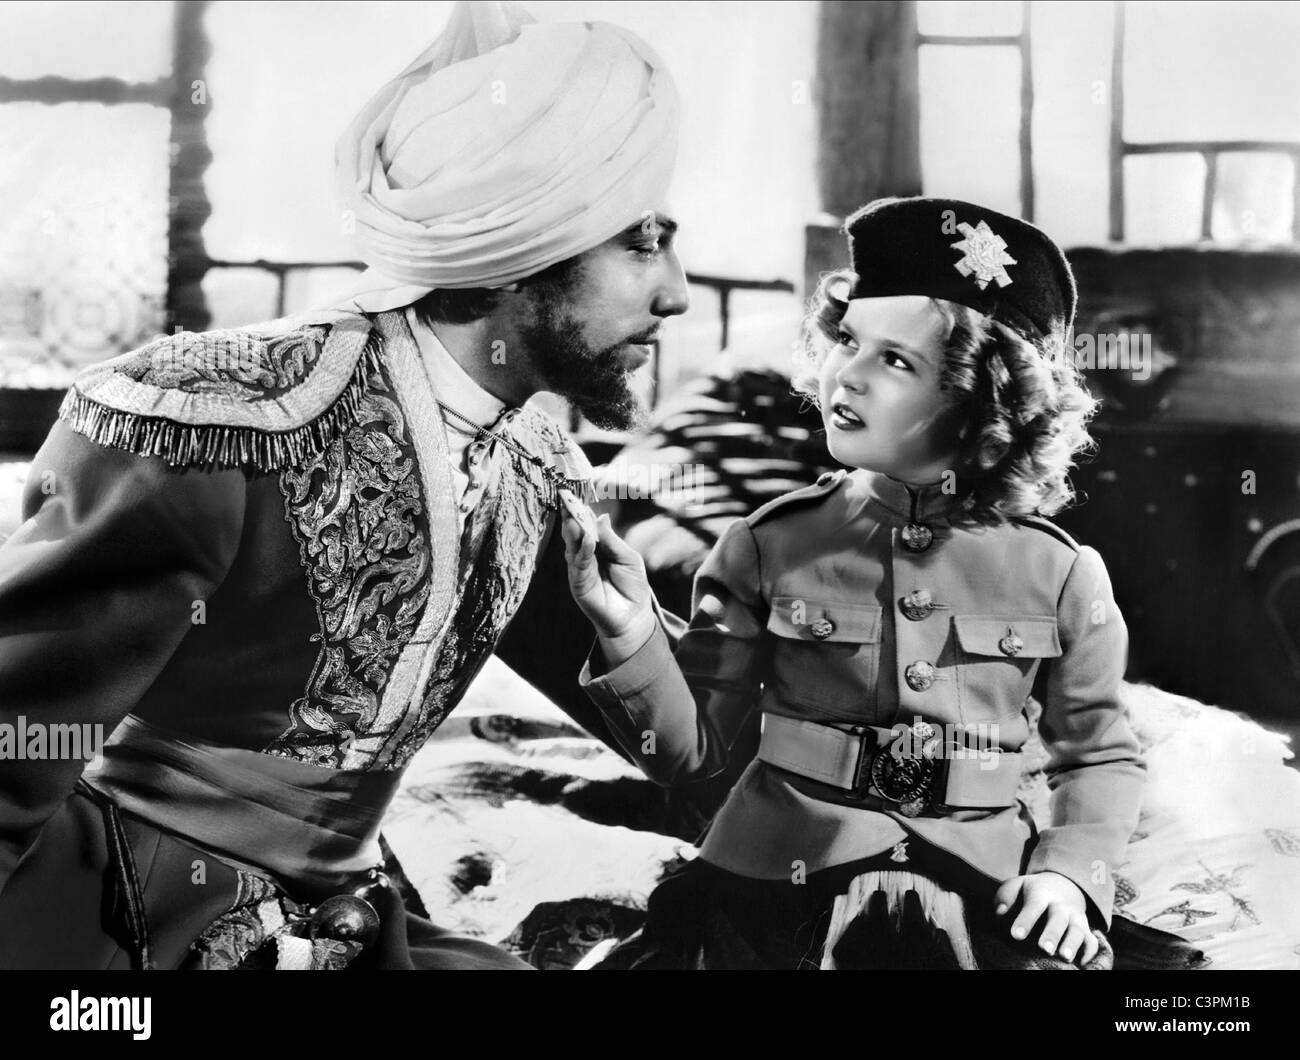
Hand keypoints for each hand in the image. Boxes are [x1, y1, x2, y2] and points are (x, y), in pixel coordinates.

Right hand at [559, 490, 655, 661]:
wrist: (633, 618)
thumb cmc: (632, 587)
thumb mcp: (627, 557)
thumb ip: (612, 540)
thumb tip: (602, 517)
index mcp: (596, 548)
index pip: (585, 526)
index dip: (580, 511)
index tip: (574, 493)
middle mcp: (584, 557)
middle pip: (574, 533)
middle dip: (571, 516)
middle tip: (567, 499)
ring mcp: (579, 571)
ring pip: (572, 547)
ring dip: (573, 532)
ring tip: (574, 517)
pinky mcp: (579, 585)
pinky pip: (579, 565)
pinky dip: (583, 552)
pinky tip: (586, 540)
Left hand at [994, 871, 1098, 965]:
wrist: (1061, 885)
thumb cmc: (1031, 892)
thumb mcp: (1016, 886)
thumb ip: (1005, 897)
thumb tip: (1000, 912)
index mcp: (1041, 894)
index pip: (1033, 906)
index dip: (1025, 920)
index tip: (1016, 935)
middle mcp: (1060, 906)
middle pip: (1058, 919)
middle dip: (1052, 934)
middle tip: (1044, 948)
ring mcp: (1075, 918)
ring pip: (1077, 931)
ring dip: (1072, 944)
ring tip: (1064, 957)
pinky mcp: (1086, 930)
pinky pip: (1091, 942)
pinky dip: (1088, 953)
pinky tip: (1080, 965)